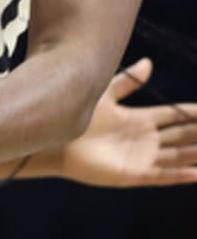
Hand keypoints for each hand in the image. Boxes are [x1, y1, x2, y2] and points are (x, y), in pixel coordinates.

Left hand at [58, 57, 196, 187]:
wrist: (55, 143)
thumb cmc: (75, 119)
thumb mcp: (105, 95)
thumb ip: (127, 81)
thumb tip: (149, 63)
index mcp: (140, 119)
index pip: (176, 115)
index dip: (194, 113)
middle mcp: (145, 139)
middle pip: (183, 135)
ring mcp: (141, 157)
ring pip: (179, 155)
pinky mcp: (133, 174)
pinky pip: (162, 175)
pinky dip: (180, 175)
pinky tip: (196, 173)